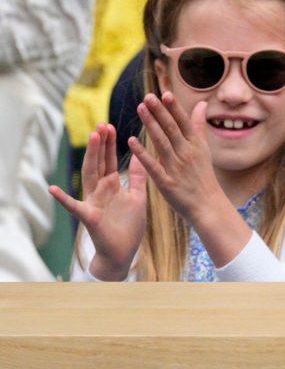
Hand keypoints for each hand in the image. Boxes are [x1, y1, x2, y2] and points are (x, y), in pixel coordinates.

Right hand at [49, 124, 146, 280]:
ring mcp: (92, 202)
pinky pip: (74, 206)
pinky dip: (63, 198)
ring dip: (90, 157)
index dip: (109, 144)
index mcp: (112, 186)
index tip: (110, 126)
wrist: (123, 252)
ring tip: (92, 138)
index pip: (109, 160)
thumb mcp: (137, 197)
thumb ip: (137, 178)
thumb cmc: (129, 226)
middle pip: (98, 163)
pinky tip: (53, 188)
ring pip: (89, 176)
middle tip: (101, 124)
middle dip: (100, 144)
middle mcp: (100, 191)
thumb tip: (142, 157)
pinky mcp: (89, 216)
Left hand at [128, 92, 222, 225]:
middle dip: (160, 112)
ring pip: (161, 143)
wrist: (208, 205)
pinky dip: (142, 153)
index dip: (174, 108)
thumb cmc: (203, 176)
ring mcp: (176, 168)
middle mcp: (187, 154)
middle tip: (148, 97)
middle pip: (171, 129)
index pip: (184, 122)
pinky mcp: (166, 183)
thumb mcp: (204, 149)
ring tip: (140, 109)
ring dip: (150, 125)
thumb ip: (198, 126)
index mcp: (196, 145)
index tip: (165, 93)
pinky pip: (152, 166)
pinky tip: (131, 141)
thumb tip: (201, 104)